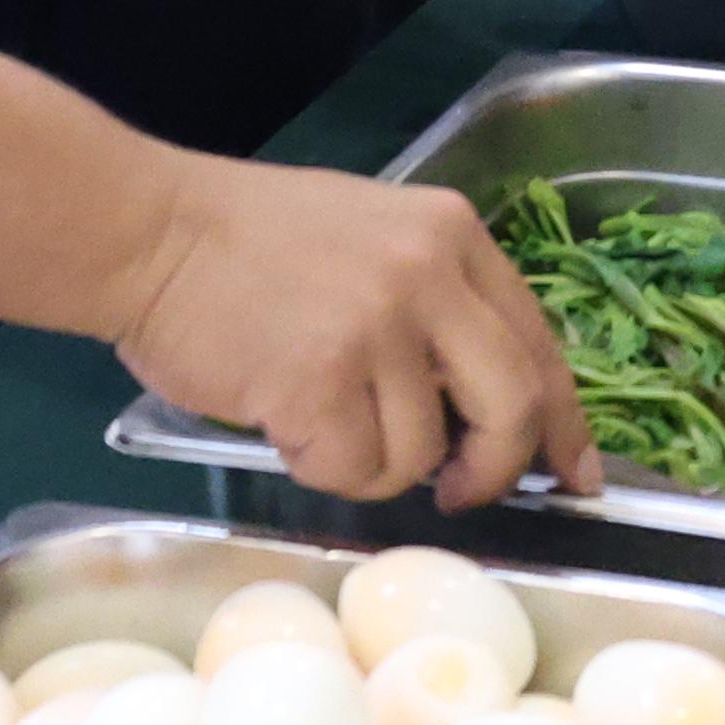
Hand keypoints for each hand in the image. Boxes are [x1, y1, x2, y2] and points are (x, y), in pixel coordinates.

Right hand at [114, 151, 599, 511]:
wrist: (146, 233)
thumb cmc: (244, 243)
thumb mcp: (370, 239)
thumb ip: (435, 304)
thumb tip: (487, 411)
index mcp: (450, 235)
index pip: (538, 343)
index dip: (564, 423)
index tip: (578, 475)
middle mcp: (427, 274)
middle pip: (512, 407)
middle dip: (492, 470)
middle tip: (455, 491)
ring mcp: (376, 327)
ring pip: (420, 453)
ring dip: (373, 463)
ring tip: (317, 416)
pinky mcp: (320, 380)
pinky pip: (353, 471)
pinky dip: (319, 467)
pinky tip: (283, 422)